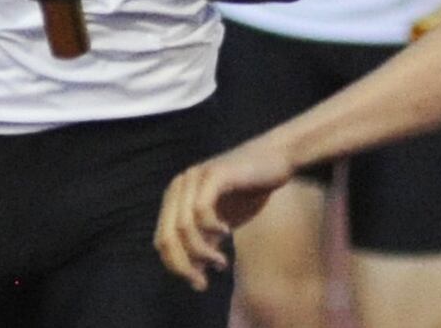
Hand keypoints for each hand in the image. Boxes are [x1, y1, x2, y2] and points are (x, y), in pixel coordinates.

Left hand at [154, 138, 293, 290]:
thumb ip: (205, 246)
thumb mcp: (222, 225)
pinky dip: (212, 228)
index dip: (176, 266)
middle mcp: (180, 185)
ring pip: (183, 227)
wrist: (278, 158)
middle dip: (184, 264)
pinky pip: (201, 209)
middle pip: (167, 237)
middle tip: (204, 281)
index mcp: (175, 196)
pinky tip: (227, 232)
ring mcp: (195, 177)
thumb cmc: (249, 191)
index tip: (199, 282)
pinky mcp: (214, 174)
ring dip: (201, 252)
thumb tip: (195, 280)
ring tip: (221, 262)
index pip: (161, 241)